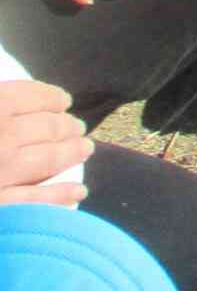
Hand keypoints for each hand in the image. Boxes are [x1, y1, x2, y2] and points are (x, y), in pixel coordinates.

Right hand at [0, 81, 90, 206]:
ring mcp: (2, 173)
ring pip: (48, 160)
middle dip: (67, 126)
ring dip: (72, 153)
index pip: (30, 97)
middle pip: (46, 128)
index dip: (51, 98)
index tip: (63, 101)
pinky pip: (34, 200)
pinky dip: (60, 196)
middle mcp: (2, 138)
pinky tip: (79, 192)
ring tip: (86, 149)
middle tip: (78, 127)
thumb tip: (12, 98)